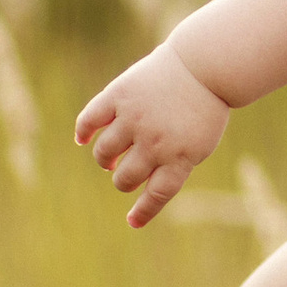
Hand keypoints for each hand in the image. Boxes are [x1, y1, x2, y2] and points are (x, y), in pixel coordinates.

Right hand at [76, 42, 229, 226]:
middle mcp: (155, 141)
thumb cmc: (202, 109)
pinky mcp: (120, 95)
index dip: (143, 211)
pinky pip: (90, 120)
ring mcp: (135, 118)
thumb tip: (140, 188)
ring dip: (105, 159)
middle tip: (123, 172)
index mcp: (180, 157)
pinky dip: (83, 132)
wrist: (203, 65)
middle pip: (126, 178)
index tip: (132, 221)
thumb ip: (172, 166)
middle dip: (122, 180)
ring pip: (104, 153)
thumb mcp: (199, 144)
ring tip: (109, 157)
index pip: (157, 194)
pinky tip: (83, 138)